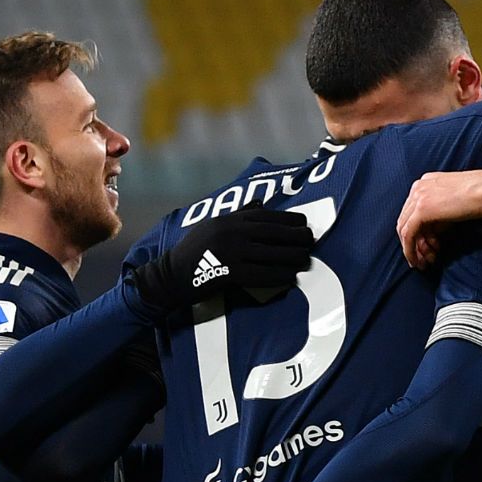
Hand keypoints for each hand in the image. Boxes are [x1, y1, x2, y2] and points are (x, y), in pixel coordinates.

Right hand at [129, 206, 314, 313]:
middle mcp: (232, 232)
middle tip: (311, 241)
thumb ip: (238, 215)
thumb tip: (261, 204)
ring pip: (272, 254)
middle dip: (296, 237)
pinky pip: (262, 274)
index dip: (289, 219)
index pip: (266, 216)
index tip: (304, 223)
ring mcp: (231, 252)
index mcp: (229, 219)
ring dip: (293, 257)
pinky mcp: (229, 272)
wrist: (169, 275)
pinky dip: (279, 275)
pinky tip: (291, 277)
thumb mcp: (212, 225)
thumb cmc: (194, 250)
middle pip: (274, 233)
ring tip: (306, 259)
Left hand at [397, 168, 481, 269]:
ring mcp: (418, 197)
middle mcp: (418, 187)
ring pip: (404, 228)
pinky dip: (410, 250)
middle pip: (406, 220)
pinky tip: (417, 261)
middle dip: (414, 243)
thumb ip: (440, 216)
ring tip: (424, 264)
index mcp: (426, 182)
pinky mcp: (422, 210)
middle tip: (423, 260)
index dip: (418, 232)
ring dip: (412, 249)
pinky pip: (408, 234)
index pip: (412, 211)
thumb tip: (432, 235)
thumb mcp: (455, 204)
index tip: (428, 248)